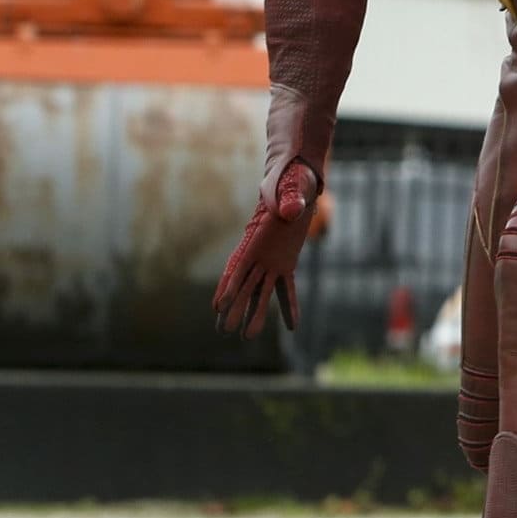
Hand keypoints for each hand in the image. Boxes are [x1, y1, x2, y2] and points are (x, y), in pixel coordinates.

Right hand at [213, 160, 317, 336]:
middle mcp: (259, 253)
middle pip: (244, 284)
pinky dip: (288, 306)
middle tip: (224, 331)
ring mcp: (271, 260)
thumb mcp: (290, 186)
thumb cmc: (290, 180)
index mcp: (256, 236)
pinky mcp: (286, 262)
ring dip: (254, 313)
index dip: (229, 285)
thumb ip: (289, 199)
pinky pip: (285, 288)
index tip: (219, 305)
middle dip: (234, 307)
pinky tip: (292, 327)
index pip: (239, 265)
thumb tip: (292, 211)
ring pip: (260, 292)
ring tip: (247, 337)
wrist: (297, 180)